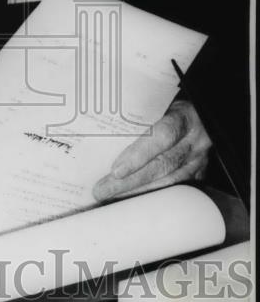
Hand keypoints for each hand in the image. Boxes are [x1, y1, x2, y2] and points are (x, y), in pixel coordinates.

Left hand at [93, 99, 210, 201]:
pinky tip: (133, 198)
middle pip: (162, 165)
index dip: (139, 155)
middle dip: (130, 181)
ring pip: (170, 181)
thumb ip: (139, 116)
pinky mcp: (199, 172)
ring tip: (112, 196)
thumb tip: (102, 133)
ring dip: (139, 191)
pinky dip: (152, 193)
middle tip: (103, 190)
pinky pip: (176, 188)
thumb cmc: (171, 106)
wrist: (198, 114)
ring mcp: (199, 159)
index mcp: (185, 117)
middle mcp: (195, 140)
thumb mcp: (158, 103)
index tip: (116, 171)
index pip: (162, 137)